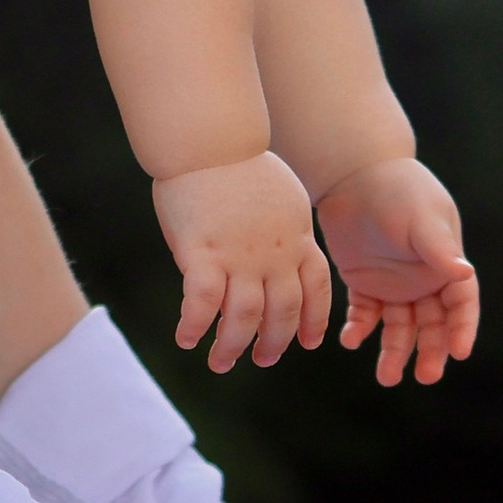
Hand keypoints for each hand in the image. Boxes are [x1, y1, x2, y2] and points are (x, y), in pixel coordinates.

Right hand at [152, 152, 333, 374]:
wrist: (211, 140)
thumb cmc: (239, 164)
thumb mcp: (282, 198)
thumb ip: (284, 230)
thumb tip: (279, 251)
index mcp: (297, 239)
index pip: (316, 289)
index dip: (314, 320)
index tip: (307, 342)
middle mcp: (274, 255)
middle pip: (282, 313)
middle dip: (274, 343)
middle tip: (262, 358)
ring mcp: (239, 257)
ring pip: (243, 318)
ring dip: (232, 347)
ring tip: (221, 362)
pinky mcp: (202, 254)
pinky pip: (200, 304)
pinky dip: (194, 327)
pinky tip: (186, 340)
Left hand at [316, 156, 479, 386]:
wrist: (353, 174)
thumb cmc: (397, 191)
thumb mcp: (421, 219)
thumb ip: (439, 249)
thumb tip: (464, 274)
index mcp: (446, 264)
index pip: (461, 304)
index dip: (462, 329)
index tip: (458, 353)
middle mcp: (424, 280)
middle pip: (433, 325)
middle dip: (431, 351)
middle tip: (425, 377)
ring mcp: (394, 284)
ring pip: (400, 328)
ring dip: (395, 351)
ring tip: (387, 377)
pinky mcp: (364, 284)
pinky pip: (365, 315)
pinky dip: (360, 329)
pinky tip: (351, 340)